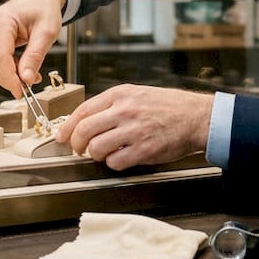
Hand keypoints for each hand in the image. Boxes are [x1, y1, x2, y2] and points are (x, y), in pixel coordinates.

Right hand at [0, 0, 66, 96]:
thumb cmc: (44, 8)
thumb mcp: (47, 32)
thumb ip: (35, 56)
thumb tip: (26, 79)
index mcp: (2, 20)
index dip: (9, 77)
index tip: (21, 90)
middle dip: (7, 79)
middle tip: (26, 89)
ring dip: (7, 75)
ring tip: (29, 77)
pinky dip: (7, 69)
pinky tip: (22, 70)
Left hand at [55, 84, 212, 170]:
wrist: (196, 117)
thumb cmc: (169, 107)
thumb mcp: (138, 95)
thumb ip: (113, 105)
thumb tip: (86, 120)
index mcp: (121, 95)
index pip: (82, 110)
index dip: (67, 126)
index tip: (62, 136)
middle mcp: (125, 110)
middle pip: (84, 130)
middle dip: (76, 144)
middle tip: (79, 149)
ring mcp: (134, 130)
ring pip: (96, 148)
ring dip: (96, 155)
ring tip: (106, 152)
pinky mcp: (144, 149)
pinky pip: (115, 162)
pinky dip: (114, 163)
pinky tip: (122, 157)